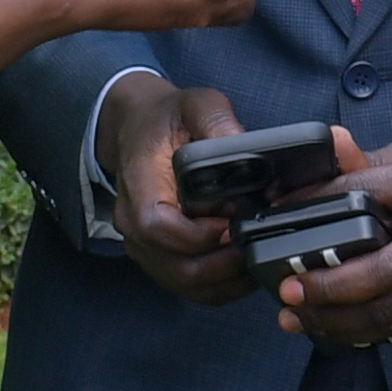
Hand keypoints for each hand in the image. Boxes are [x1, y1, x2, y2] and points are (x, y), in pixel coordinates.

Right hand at [96, 78, 261, 308]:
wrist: (139, 129)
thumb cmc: (168, 119)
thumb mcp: (195, 104)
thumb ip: (217, 121)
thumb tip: (243, 145)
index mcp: (139, 185)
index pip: (156, 225)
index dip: (199, 234)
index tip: (234, 223)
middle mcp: (133, 225)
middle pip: (175, 267)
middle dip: (222, 265)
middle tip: (258, 244)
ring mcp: (145, 247)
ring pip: (185, 284)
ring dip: (226, 280)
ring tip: (258, 256)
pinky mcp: (160, 259)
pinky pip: (190, 286)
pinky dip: (221, 285)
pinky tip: (247, 267)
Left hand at [271, 132, 391, 346]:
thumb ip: (369, 162)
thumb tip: (315, 172)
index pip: (359, 198)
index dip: (312, 209)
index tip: (277, 219)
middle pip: (375, 275)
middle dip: (323, 289)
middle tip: (286, 291)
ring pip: (387, 314)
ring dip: (335, 321)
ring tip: (298, 317)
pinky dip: (365, 331)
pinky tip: (335, 327)